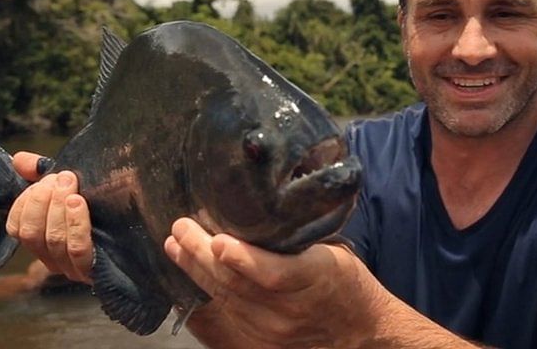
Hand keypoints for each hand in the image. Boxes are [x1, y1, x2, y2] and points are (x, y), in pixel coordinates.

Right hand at [5, 151, 93, 283]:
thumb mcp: (72, 188)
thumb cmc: (105, 205)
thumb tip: (19, 159)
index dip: (24, 203)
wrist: (147, 226)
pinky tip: (78, 202)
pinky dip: (74, 222)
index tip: (41, 181)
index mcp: (44, 241)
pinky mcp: (95, 270)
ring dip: (58, 206)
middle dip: (42, 200)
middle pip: (32, 234)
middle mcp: (54, 259)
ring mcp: (74, 268)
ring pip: (53, 239)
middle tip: (61, 177)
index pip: (17, 228)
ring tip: (69, 183)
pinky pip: (77, 248)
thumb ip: (43, 175)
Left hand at [164, 218, 383, 348]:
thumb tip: (261, 202)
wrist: (360, 332)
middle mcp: (292, 309)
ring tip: (176, 245)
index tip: (218, 241)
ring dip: (196, 270)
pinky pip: (228, 312)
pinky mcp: (262, 341)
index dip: (244, 259)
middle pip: (238, 284)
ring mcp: (274, 330)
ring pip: (226, 299)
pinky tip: (190, 270)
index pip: (275, 274)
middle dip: (202, 254)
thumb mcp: (333, 252)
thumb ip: (298, 236)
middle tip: (181, 228)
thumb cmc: (346, 282)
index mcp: (316, 277)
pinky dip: (206, 289)